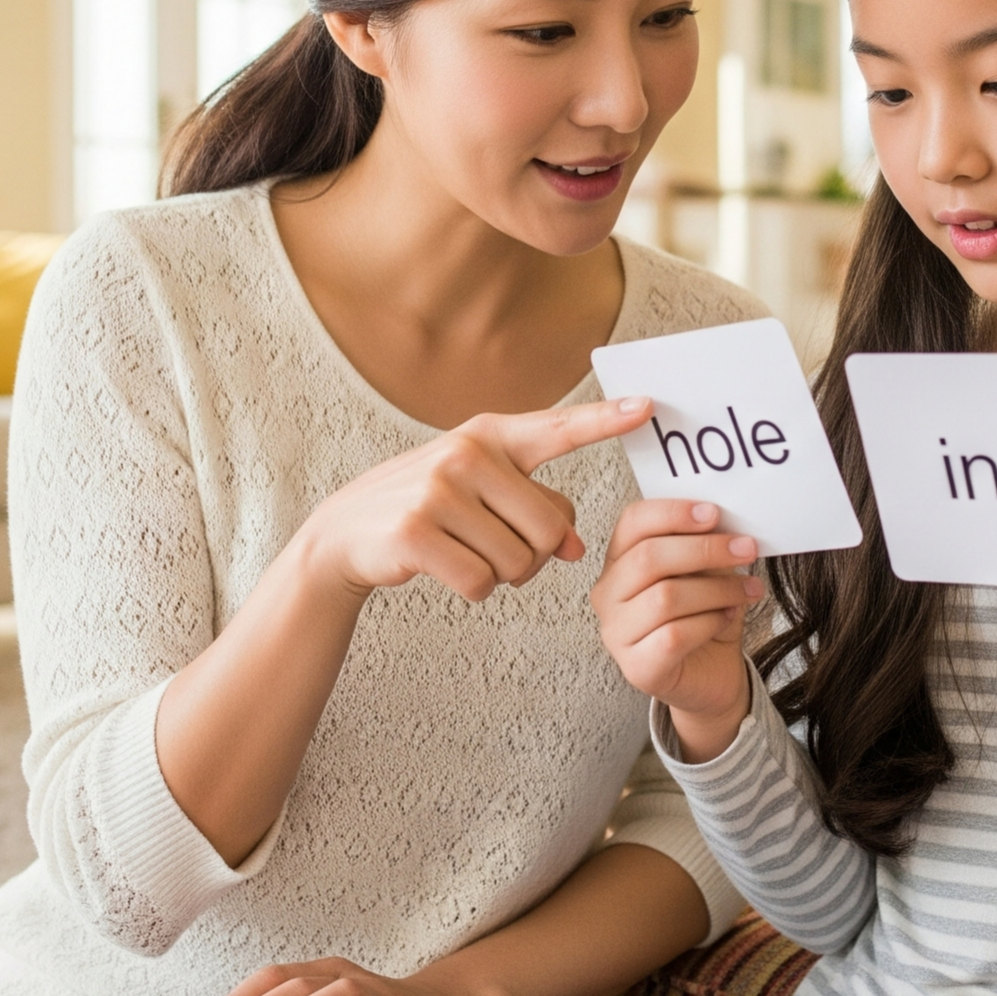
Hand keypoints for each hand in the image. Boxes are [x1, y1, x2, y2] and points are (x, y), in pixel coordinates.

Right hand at [296, 397, 651, 605]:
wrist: (348, 531)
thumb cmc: (431, 508)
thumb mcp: (482, 492)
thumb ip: (536, 509)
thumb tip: (574, 548)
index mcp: (490, 436)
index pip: (558, 428)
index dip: (604, 419)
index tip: (648, 407)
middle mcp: (467, 454)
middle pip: (548, 529)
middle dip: (533, 555)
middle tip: (496, 546)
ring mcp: (438, 490)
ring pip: (517, 562)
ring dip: (500, 574)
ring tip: (465, 551)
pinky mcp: (415, 532)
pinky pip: (480, 581)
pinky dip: (473, 588)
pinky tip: (445, 568)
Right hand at [591, 498, 761, 762]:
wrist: (711, 674)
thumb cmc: (702, 617)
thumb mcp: (705, 572)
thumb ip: (703, 546)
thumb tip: (722, 524)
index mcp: (618, 560)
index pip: (632, 523)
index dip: (672, 512)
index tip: (713, 513)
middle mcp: (608, 595)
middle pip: (648, 558)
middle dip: (704, 549)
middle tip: (745, 547)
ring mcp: (617, 634)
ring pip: (665, 597)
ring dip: (717, 589)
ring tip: (746, 589)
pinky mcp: (637, 667)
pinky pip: (674, 635)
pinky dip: (710, 622)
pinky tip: (727, 618)